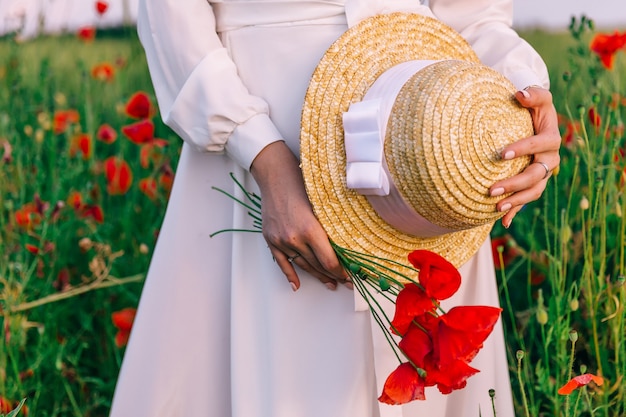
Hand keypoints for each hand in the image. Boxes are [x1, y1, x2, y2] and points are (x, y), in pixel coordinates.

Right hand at [250, 141, 348, 290]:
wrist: (275, 175)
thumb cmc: (301, 184)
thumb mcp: (322, 206)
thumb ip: (329, 228)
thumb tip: (343, 247)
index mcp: (311, 229)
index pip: (329, 261)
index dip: (340, 272)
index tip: (349, 276)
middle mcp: (295, 238)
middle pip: (316, 265)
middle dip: (332, 275)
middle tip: (343, 282)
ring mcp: (281, 240)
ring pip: (302, 265)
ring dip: (316, 276)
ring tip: (328, 283)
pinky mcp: (271, 239)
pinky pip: (282, 262)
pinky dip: (290, 275)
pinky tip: (297, 285)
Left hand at [489, 86, 560, 227]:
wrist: (532, 122)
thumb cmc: (532, 108)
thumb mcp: (537, 99)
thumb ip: (533, 94)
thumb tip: (520, 93)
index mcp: (551, 139)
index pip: (540, 145)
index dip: (523, 149)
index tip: (501, 154)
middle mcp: (550, 159)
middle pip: (536, 175)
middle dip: (515, 183)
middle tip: (491, 189)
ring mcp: (543, 174)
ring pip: (533, 191)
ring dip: (516, 201)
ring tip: (496, 207)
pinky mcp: (534, 184)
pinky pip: (526, 200)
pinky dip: (515, 212)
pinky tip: (502, 222)